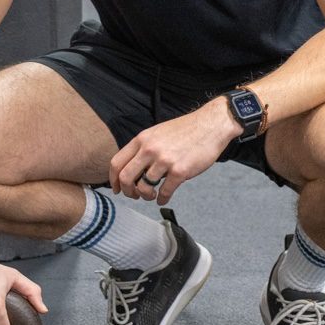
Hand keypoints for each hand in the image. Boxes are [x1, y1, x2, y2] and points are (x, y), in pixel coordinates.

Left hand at [110, 99, 241, 205]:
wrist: (211, 124)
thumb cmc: (187, 130)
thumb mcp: (158, 133)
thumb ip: (144, 147)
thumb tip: (133, 167)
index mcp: (142, 139)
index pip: (117, 162)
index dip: (113, 179)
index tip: (117, 188)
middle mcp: (150, 149)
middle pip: (126, 178)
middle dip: (128, 191)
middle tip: (134, 195)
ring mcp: (164, 160)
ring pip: (144, 187)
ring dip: (146, 196)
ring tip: (153, 195)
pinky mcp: (180, 171)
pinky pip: (165, 192)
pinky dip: (162, 199)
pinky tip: (164, 199)